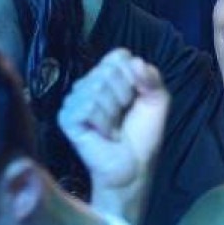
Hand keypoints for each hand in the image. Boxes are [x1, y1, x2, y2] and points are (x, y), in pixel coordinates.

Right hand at [59, 48, 167, 198]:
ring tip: (113, 127)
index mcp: (106, 77)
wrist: (133, 168)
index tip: (135, 98)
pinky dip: (103, 122)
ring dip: (114, 112)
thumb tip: (136, 61)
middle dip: (124, 95)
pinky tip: (102, 133)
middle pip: (109, 71)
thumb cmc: (142, 136)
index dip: (133, 76)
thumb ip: (152, 78)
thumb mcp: (156, 102)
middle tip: (123, 116)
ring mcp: (74, 100)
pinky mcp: (67, 117)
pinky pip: (88, 106)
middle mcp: (87, 84)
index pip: (119, 56)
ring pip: (97, 88)